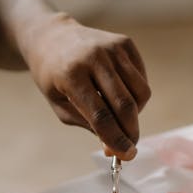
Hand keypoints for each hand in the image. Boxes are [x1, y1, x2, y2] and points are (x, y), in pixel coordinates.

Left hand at [23, 13, 150, 159]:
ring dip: (136, 113)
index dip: (116, 139)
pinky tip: (120, 96)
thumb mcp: (60, 105)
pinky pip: (141, 78)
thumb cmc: (53, 77)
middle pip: (124, 104)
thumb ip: (88, 125)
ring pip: (140, 92)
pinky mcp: (125, 43)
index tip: (126, 155)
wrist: (51, 37)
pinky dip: (136, 95)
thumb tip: (115, 147)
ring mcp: (112, 48)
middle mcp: (94, 57)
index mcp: (71, 75)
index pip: (100, 115)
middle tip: (130, 146)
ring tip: (120, 117)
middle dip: (131, 131)